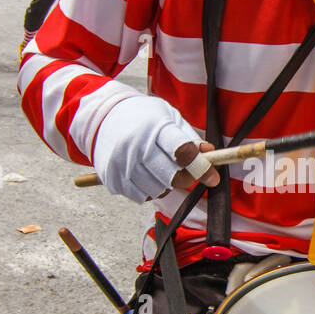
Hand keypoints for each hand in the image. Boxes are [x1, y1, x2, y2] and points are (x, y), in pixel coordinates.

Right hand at [92, 95, 219, 202]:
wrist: (102, 117)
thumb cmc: (141, 117)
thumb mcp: (168, 116)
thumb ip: (189, 136)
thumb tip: (209, 153)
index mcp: (154, 127)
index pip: (182, 152)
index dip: (201, 167)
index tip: (213, 177)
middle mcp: (136, 146)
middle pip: (172, 177)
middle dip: (186, 178)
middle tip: (188, 172)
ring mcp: (121, 164)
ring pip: (158, 190)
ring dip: (167, 185)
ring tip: (162, 169)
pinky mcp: (112, 179)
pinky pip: (141, 197)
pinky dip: (149, 190)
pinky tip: (146, 174)